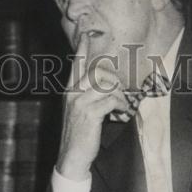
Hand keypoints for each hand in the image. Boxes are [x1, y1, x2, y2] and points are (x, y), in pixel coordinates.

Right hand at [56, 32, 130, 181]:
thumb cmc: (79, 135)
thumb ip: (87, 96)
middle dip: (115, 80)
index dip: (81, 48)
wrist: (71, 157)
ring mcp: (80, 103)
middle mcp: (73, 93)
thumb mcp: (79, 112)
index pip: (75, 64)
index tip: (86, 33)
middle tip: (120, 94)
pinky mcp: (90, 113)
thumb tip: (105, 85)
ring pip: (107, 84)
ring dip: (120, 94)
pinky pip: (111, 99)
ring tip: (122, 105)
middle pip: (98, 71)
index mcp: (69, 91)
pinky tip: (121, 112)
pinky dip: (121, 104)